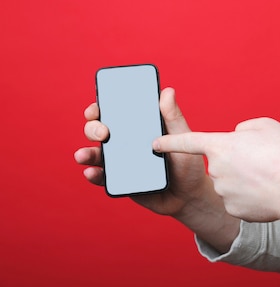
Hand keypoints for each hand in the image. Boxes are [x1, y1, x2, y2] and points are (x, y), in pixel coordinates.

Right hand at [74, 88, 239, 251]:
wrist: (189, 195)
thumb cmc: (188, 163)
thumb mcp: (182, 138)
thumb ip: (173, 117)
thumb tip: (167, 91)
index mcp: (139, 127)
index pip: (114, 112)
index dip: (101, 108)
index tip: (97, 108)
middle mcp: (125, 142)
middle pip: (99, 131)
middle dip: (93, 129)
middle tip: (103, 133)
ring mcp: (120, 162)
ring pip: (96, 154)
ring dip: (86, 153)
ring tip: (83, 156)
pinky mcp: (119, 181)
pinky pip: (101, 177)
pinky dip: (93, 175)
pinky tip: (91, 172)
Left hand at [153, 117, 279, 231]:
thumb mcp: (266, 126)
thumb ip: (245, 128)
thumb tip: (237, 137)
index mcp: (220, 146)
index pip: (187, 142)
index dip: (169, 142)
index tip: (154, 144)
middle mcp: (216, 169)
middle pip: (221, 162)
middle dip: (236, 161)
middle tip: (261, 161)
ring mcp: (223, 191)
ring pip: (230, 181)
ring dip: (245, 178)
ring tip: (267, 177)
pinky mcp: (232, 209)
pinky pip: (238, 198)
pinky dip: (250, 195)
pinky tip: (266, 192)